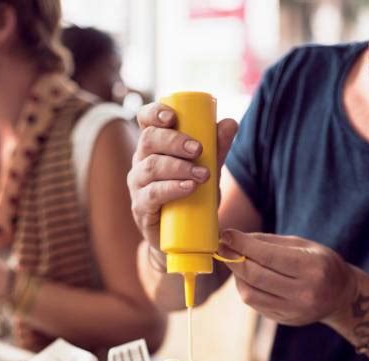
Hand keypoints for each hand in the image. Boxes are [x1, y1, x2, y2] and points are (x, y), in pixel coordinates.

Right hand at [127, 102, 236, 249]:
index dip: (154, 113)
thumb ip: (217, 149)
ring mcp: (138, 186)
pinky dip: (171, 189)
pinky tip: (188, 187)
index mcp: (153, 148)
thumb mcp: (207, 171)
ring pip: (150, 167)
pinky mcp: (141, 209)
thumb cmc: (192, 199)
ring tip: (203, 175)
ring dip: (178, 167)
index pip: (146, 122)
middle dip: (174, 141)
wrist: (183, 238)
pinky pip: (152, 195)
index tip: (173, 116)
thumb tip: (230, 123)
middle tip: (198, 149)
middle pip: (148, 141)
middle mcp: (140, 163)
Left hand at [220, 231, 356, 325]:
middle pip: (255, 276)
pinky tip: (245, 277)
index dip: (242, 245)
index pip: (268, 256)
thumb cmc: (320, 263)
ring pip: (250, 294)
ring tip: (236, 261)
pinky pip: (255, 304)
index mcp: (312, 269)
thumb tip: (235, 238)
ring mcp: (293, 311)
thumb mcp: (303, 245)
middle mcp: (304, 293)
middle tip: (221, 247)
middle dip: (234, 259)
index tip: (226, 235)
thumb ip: (269, 241)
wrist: (341, 296)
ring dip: (237, 276)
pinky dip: (245, 288)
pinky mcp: (284, 320)